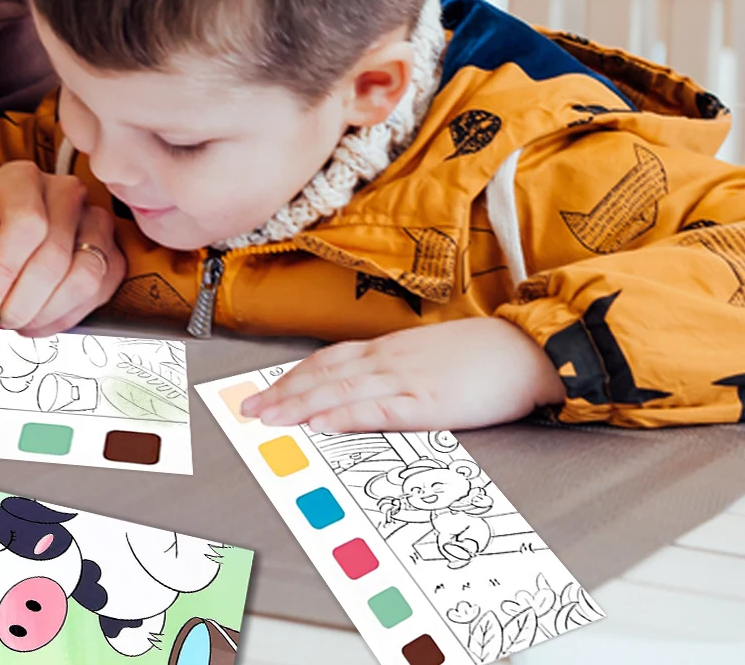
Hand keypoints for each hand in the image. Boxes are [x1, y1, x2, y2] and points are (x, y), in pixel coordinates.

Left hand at [0, 161, 125, 336]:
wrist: (7, 248)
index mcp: (21, 180)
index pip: (25, 223)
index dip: (4, 269)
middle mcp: (64, 192)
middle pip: (53, 256)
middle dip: (21, 301)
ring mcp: (94, 219)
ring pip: (83, 276)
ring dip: (46, 312)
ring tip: (19, 320)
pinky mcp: (112, 251)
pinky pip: (100, 292)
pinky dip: (67, 317)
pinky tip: (41, 317)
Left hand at [242, 318, 567, 432]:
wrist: (525, 349)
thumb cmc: (482, 358)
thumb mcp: (430, 361)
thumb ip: (398, 373)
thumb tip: (370, 392)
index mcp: (388, 349)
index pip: (328, 360)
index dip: (294, 376)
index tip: (266, 390)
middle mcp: (387, 359)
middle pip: (323, 374)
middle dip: (282, 393)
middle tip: (249, 410)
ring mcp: (405, 378)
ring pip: (339, 390)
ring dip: (298, 404)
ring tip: (269, 418)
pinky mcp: (427, 400)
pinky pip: (375, 409)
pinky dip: (343, 416)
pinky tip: (320, 425)